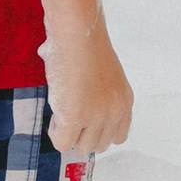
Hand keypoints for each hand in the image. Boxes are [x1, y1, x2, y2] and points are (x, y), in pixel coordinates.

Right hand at [44, 15, 133, 160]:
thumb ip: (98, 96)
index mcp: (124, 100)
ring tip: (62, 109)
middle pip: (99, 145)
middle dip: (82, 133)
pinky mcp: (75, 117)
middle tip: (70, 111)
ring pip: (82, 147)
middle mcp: (114, 111)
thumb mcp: (105, 76)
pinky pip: (63, 143)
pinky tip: (56, 114)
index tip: (86, 119)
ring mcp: (97, 116)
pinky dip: (56, 133)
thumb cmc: (85, 43)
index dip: (98, 131)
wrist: (77, 32)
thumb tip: (78, 103)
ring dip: (69, 133)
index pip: (118, 136)